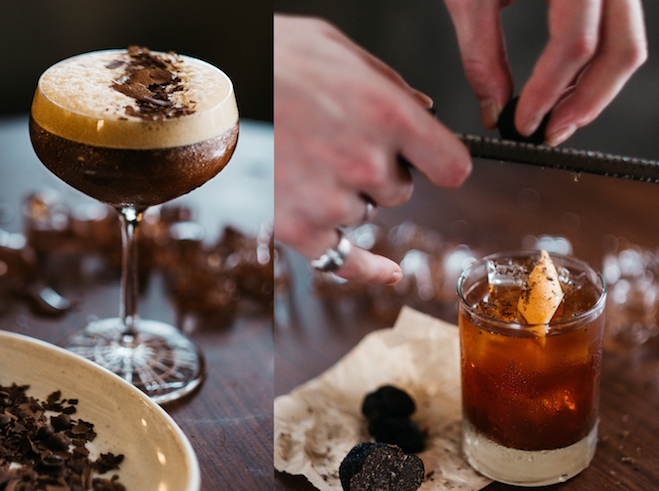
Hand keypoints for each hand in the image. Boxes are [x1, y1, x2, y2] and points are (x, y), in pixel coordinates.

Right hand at [274, 15, 470, 284]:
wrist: (207, 91)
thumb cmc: (270, 61)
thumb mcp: (338, 49)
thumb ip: (390, 85)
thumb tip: (424, 113)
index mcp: (387, 114)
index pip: (452, 165)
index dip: (443, 161)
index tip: (437, 163)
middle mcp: (366, 164)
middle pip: (401, 190)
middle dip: (381, 171)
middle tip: (339, 142)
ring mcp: (332, 201)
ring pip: (366, 213)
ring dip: (349, 197)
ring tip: (308, 161)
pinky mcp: (298, 229)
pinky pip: (344, 261)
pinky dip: (366, 268)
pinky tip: (387, 273)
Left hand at [445, 0, 646, 145]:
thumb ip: (482, 55)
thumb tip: (495, 108)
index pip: (574, 45)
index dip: (548, 94)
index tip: (522, 124)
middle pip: (622, 51)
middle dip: (586, 103)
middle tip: (549, 134)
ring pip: (627, 46)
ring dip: (594, 91)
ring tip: (554, 119)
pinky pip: (618, 33)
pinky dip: (593, 68)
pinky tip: (563, 89)